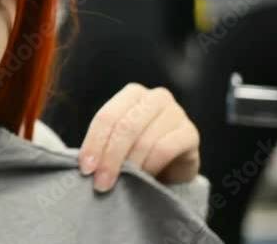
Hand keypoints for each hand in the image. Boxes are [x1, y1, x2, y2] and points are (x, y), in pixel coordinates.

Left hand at [78, 83, 200, 192]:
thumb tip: (85, 164)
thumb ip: (103, 143)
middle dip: (110, 157)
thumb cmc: (139, 149)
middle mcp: (155, 97)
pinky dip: (150, 166)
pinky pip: (165, 149)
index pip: (107, 117)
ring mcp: (176, 113)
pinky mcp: (191, 133)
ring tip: (123, 182)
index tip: (86, 169)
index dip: (94, 143)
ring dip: (130, 166)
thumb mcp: (117, 141)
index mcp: (132, 94)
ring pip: (145, 140)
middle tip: (101, 182)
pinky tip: (145, 177)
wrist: (174, 164)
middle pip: (125, 127)